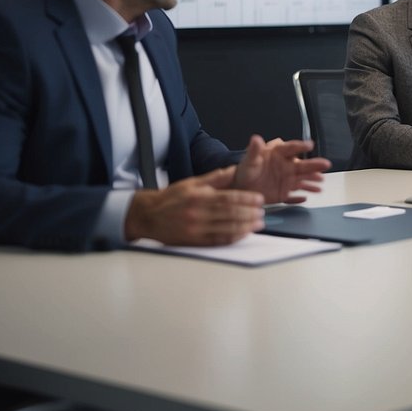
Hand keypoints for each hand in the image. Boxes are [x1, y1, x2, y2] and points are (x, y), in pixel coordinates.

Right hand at [125, 167, 263, 244]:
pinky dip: (232, 238)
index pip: (228, 198)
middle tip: (263, 213)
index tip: (259, 199)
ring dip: (245, 227)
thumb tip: (233, 170)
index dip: (246, 199)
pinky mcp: (193, 241)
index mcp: (198, 197)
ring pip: (225, 228)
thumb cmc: (171, 198)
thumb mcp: (191, 183)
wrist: (148, 215)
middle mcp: (197, 213)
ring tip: (258, 224)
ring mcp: (195, 229)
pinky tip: (243, 235)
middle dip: (249, 213)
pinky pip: (217, 241)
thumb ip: (214, 178)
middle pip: (229, 214)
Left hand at [232, 135, 329, 203]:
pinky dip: (299, 197)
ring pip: (302, 180)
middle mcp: (286, 166)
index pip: (291, 148)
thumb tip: (256, 139)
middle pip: (302, 165)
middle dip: (314, 165)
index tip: (309, 145)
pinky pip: (294, 195)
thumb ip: (254, 150)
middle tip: (325, 164)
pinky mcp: (284, 192)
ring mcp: (286, 180)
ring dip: (312, 181)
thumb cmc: (245, 171)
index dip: (300, 146)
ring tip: (320, 182)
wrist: (241, 188)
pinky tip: (306, 196)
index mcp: (278, 154)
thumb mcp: (249, 160)